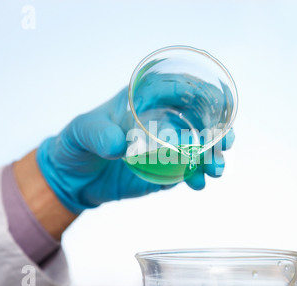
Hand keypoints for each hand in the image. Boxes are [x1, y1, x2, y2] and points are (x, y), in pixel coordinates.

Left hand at [36, 87, 234, 214]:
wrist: (72, 178)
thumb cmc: (75, 143)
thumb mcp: (81, 131)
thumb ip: (98, 134)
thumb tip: (119, 146)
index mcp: (145, 101)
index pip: (181, 90)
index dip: (204, 96)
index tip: (218, 110)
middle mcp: (161, 122)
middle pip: (199, 121)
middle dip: (217, 132)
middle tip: (224, 145)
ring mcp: (165, 148)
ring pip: (199, 149)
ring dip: (212, 158)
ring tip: (215, 171)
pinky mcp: (163, 172)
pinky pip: (186, 172)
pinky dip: (196, 177)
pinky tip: (197, 184)